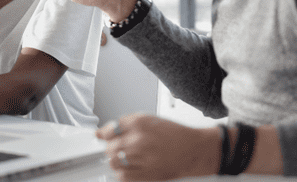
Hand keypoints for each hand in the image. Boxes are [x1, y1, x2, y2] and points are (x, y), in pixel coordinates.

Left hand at [97, 114, 220, 181]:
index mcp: (139, 123)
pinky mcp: (146, 175)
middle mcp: (139, 140)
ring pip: (114, 163)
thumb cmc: (174, 134)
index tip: (103, 137)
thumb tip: (105, 131)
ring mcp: (142, 158)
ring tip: (124, 158)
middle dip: (109, 149)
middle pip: (109, 148)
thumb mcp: (150, 120)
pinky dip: (122, 173)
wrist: (193, 150)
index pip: (109, 130)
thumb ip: (126, 124)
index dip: (104, 134)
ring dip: (115, 161)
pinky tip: (129, 168)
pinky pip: (123, 176)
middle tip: (117, 148)